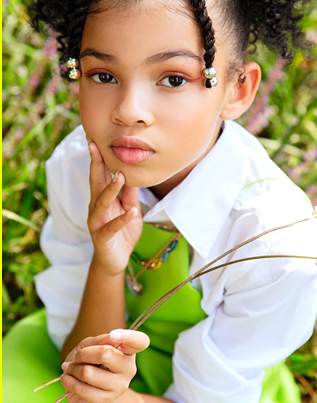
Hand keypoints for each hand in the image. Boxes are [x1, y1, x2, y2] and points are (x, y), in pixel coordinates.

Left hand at [61, 329, 149, 402]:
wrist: (84, 395)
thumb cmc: (89, 365)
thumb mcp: (89, 347)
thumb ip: (98, 340)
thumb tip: (110, 337)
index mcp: (128, 352)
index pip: (141, 341)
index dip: (129, 336)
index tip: (113, 335)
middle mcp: (129, 369)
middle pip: (106, 353)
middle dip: (83, 354)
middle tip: (77, 358)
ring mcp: (119, 387)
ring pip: (88, 372)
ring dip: (72, 369)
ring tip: (70, 371)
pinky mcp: (105, 402)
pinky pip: (80, 388)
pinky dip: (67, 381)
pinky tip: (67, 380)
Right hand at [87, 141, 142, 275]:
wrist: (114, 262)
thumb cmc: (122, 234)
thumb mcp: (130, 211)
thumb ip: (131, 195)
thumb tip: (134, 174)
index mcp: (103, 199)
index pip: (99, 175)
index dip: (98, 159)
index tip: (95, 140)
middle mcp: (96, 208)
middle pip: (95, 183)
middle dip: (95, 165)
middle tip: (95, 146)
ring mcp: (97, 222)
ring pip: (101, 202)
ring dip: (110, 189)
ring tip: (119, 176)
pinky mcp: (103, 237)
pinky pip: (113, 227)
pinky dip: (122, 219)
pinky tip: (131, 212)